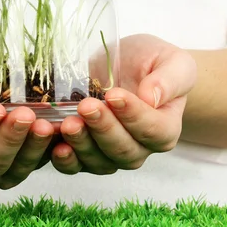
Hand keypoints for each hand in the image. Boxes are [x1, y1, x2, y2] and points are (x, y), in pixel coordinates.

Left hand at [51, 34, 196, 174]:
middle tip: (86, 106)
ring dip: (82, 144)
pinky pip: (75, 165)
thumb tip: (152, 98)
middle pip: (124, 150)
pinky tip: (56, 145)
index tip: (115, 95)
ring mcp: (111, 154)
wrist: (126, 64)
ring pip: (99, 161)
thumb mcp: (171, 61)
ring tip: (68, 123)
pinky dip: (64, 159)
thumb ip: (169, 80)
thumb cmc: (151, 62)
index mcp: (165, 127)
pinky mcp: (85, 153)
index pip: (154, 131)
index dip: (134, 116)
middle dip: (103, 128)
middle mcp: (140, 148)